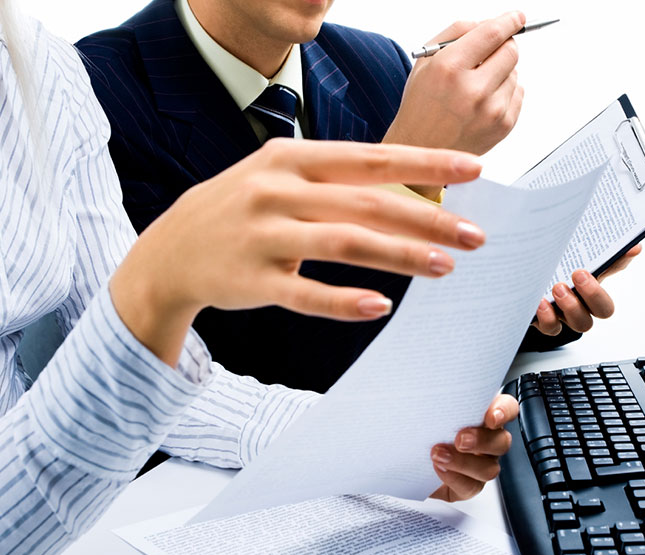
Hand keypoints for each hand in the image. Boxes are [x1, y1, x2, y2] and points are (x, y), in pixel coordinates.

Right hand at [111, 139, 484, 365]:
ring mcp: (263, 235)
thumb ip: (336, 180)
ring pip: (343, 244)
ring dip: (398, 256)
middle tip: (474, 235)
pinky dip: (343, 302)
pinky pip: (304, 293)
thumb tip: (409, 192)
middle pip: (367, 202)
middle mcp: (278, 190)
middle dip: (427, 218)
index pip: (370, 157)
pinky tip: (380, 307)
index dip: (425, 164)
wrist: (170, 249)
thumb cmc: (242, 208)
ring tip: (443, 266)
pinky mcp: (252, 280)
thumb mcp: (281, 176)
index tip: (473, 170)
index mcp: (292, 158)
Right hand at [383, 11, 525, 197]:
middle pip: (511, 50)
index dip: (509, 21)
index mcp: (449, 68)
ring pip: (515, 73)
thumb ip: (456, 33)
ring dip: (501, 73)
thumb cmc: (421, 106)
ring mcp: (491, 110)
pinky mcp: (503, 126)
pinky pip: (518, 94)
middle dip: (503, 47)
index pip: (492, 33)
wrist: (420, 150)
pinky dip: (505, 93)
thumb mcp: (425, 62)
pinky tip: (483, 104)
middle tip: (489, 55)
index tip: (517, 17)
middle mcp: (473, 90)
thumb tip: (488, 22)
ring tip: (476, 89)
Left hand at [429, 394, 518, 501]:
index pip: (507, 408)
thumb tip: (427, 392)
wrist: (404, 458)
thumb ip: (436, 400)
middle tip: (460, 439)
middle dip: (482, 441)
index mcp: (482, 416)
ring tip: (438, 455)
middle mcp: (487, 441)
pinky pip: (471, 487)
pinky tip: (438, 468)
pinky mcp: (468, 485)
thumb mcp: (427, 409)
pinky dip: (454, 478)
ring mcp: (480, 465)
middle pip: (502, 442)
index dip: (504, 411)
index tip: (491, 416)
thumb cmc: (422, 428)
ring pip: (489, 468)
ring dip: (464, 462)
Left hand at [533, 245, 641, 335]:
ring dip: (572, 306)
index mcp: (594, 283)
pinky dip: (547, 317)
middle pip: (603, 310)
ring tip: (558, 287)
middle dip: (594, 293)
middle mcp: (585, 303)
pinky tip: (539, 302)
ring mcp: (566, 315)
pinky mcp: (547, 322)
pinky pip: (551, 328)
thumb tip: (632, 245)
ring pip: (581, 323)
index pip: (617, 273)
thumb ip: (596, 250)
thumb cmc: (551, 265)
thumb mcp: (570, 253)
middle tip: (578, 274)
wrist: (521, 276)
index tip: (617, 252)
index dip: (619, 266)